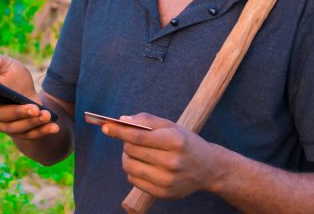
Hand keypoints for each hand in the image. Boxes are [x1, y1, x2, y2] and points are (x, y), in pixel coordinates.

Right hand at [0, 51, 58, 139]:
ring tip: (46, 115)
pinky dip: (42, 131)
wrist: (27, 93)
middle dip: (17, 112)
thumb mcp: (8, 65)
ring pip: (14, 128)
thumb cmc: (14, 78)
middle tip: (34, 108)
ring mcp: (3, 125)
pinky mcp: (18, 133)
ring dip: (31, 122)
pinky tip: (54, 127)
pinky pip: (29, 135)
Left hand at [101, 112, 218, 198]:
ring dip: (127, 157)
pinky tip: (144, 165)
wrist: (208, 168)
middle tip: (132, 139)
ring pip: (130, 166)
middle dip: (126, 142)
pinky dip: (133, 170)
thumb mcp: (171, 126)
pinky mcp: (163, 194)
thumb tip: (122, 121)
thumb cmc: (185, 142)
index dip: (119, 131)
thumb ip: (146, 120)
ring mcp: (167, 180)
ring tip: (137, 152)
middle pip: (132, 151)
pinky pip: (134, 180)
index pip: (138, 137)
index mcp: (175, 141)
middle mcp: (172, 162)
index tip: (105, 126)